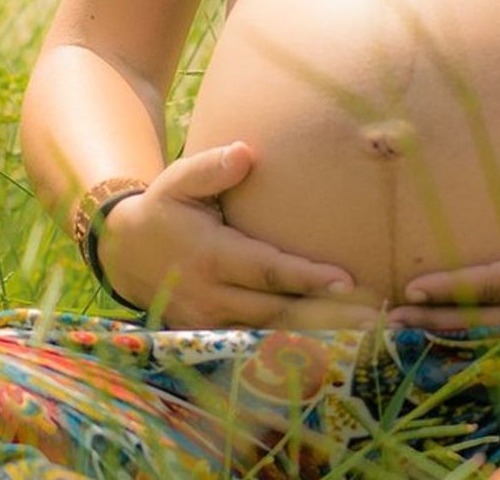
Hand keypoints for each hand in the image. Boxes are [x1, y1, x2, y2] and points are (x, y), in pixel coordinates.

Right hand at [97, 141, 381, 328]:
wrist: (124, 253)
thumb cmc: (165, 207)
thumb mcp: (178, 180)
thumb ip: (211, 167)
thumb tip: (246, 153)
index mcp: (211, 256)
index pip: (266, 271)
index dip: (305, 277)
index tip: (345, 279)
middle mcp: (212, 296)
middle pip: (277, 310)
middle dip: (326, 315)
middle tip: (374, 318)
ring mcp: (211, 322)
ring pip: (271, 333)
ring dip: (317, 335)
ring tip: (365, 334)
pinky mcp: (212, 335)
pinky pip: (257, 343)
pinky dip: (292, 346)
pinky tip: (331, 345)